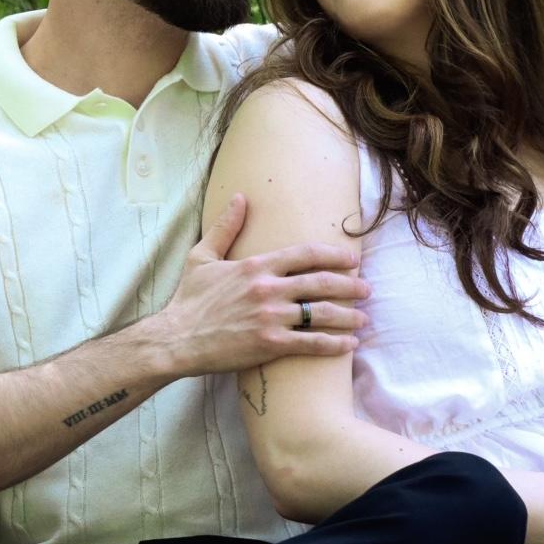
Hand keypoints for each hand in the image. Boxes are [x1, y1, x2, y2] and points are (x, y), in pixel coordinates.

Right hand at [159, 194, 369, 375]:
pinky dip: (335, 344)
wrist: (175, 339)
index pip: (305, 253)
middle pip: (321, 282)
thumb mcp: (203, 257)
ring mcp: (271, 317)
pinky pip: (311, 343)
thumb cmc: (189, 300)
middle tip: (368, 288)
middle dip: (350, 285)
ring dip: (349, 316)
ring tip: (364, 318)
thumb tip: (240, 197)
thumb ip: (225, 227)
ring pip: (322, 314)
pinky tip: (349, 344)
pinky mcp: (270, 345)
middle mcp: (268, 289)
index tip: (352, 259)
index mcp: (256, 266)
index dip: (334, 255)